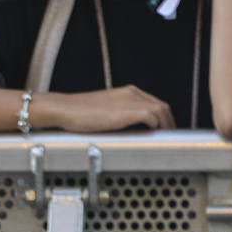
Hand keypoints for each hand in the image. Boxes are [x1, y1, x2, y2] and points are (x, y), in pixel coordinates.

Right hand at [40, 86, 174, 132]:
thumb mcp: (104, 110)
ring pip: (161, 110)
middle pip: (162, 106)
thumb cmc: (78, 113)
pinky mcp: (125, 111)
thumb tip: (133, 129)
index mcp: (126, 92)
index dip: (163, 118)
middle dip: (169, 123)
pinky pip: (152, 116)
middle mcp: (130, 93)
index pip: (155, 103)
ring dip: (166, 125)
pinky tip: (152, 134)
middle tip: (168, 138)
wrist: (63, 109)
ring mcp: (129, 101)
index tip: (164, 130)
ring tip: (164, 140)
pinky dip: (156, 125)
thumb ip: (121, 115)